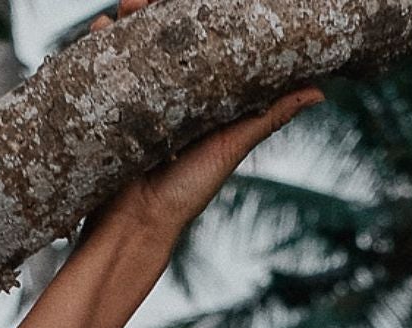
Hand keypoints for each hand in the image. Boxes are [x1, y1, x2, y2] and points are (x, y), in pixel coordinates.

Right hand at [85, 0, 321, 244]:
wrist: (140, 222)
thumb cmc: (188, 190)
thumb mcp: (233, 145)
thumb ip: (269, 116)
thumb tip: (318, 90)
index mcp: (194, 95)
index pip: (191, 41)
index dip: (182, 14)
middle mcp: (162, 93)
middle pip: (152, 38)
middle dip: (145, 13)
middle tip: (138, 2)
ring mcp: (131, 99)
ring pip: (123, 49)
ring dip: (118, 26)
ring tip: (118, 17)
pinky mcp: (105, 109)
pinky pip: (95, 70)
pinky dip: (93, 48)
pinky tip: (97, 34)